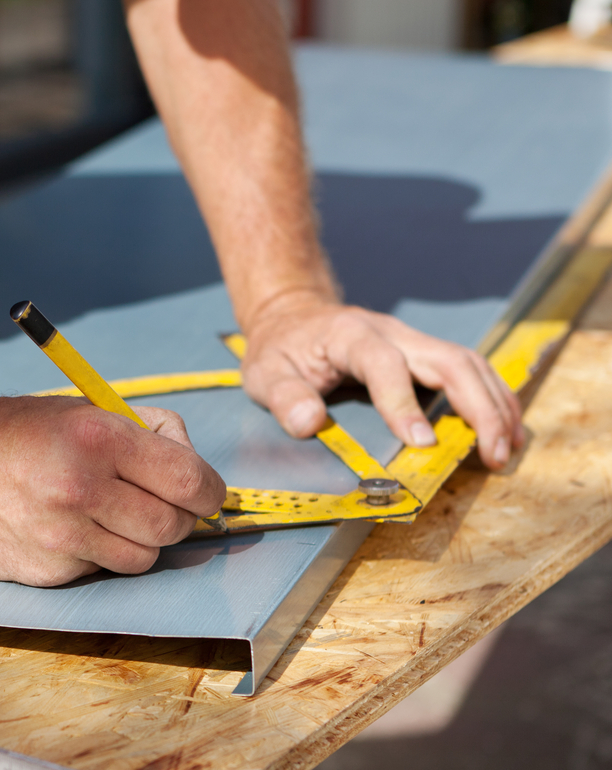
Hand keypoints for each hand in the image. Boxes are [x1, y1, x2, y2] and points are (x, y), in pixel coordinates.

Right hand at [0, 396, 225, 586]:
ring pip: (143, 558)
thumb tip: (194, 467)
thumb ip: (144, 432)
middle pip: (173, 526)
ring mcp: (61, 537)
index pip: (189, 481)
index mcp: (96, 439)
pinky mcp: (46, 571)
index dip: (210, 490)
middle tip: (162, 501)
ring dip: (141, 539)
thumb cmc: (18, 431)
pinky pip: (100, 569)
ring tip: (113, 513)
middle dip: (179, 515)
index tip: (206, 491)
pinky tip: (72, 527)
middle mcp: (80, 490)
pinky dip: (100, 552)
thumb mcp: (83, 409)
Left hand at [241, 293, 523, 469]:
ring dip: (495, 404)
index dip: (403, 402)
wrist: (293, 317)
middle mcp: (392, 333)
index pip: (384, 364)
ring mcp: (413, 341)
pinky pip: (468, 371)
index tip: (421, 443)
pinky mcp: (424, 354)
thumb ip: (284, 398)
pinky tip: (504, 430)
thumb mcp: (264, 373)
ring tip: (505, 449)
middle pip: (448, 359)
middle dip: (478, 406)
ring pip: (469, 363)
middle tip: (492, 452)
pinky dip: (492, 399)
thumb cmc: (280, 349)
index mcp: (350, 334)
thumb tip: (308, 425)